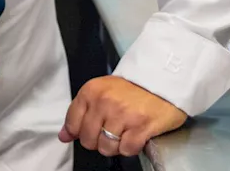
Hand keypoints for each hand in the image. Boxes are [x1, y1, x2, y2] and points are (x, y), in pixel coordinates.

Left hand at [59, 76, 186, 156]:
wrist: (164, 80)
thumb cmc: (133, 88)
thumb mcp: (101, 92)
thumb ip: (80, 113)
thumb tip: (64, 136)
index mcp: (91, 91)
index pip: (73, 123)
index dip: (81, 132)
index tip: (91, 129)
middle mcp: (105, 102)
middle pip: (88, 140)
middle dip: (98, 141)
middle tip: (111, 131)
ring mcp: (123, 114)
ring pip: (106, 148)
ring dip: (115, 146)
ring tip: (125, 132)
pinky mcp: (141, 126)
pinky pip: (126, 150)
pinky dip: (130, 147)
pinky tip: (135, 135)